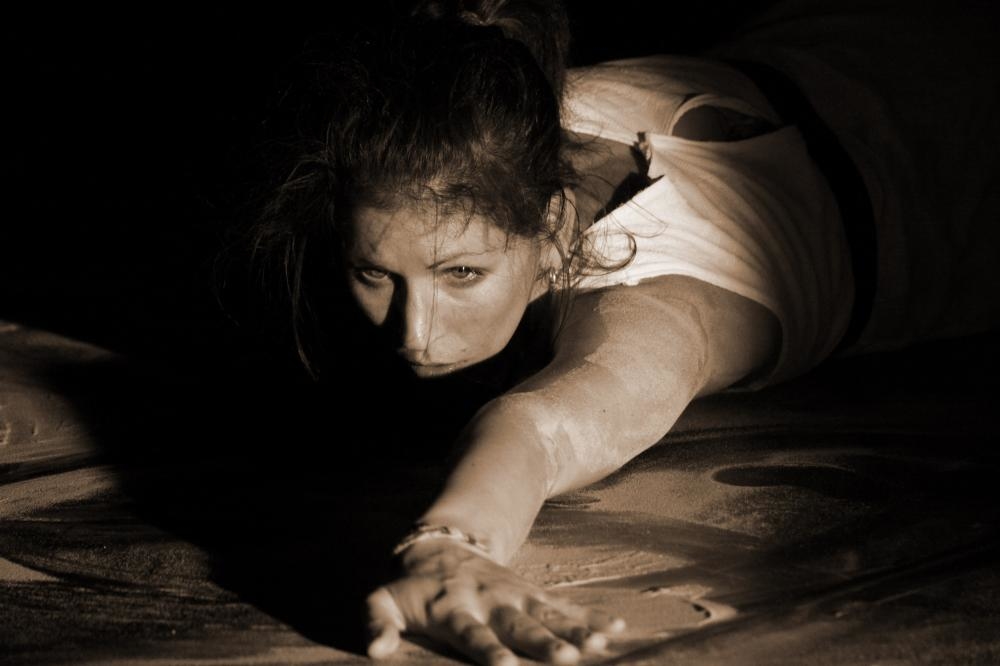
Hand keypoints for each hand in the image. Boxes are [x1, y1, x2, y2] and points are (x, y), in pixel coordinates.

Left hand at [366, 539, 624, 664]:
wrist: (441, 542)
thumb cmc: (410, 586)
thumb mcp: (383, 600)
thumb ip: (377, 624)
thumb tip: (375, 651)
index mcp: (454, 609)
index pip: (472, 633)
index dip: (488, 650)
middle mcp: (490, 602)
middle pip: (520, 625)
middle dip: (544, 643)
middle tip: (568, 660)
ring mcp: (515, 596)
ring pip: (549, 614)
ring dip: (576, 630)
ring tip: (603, 645)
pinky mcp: (532, 594)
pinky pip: (565, 606)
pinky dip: (591, 617)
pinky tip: (619, 628)